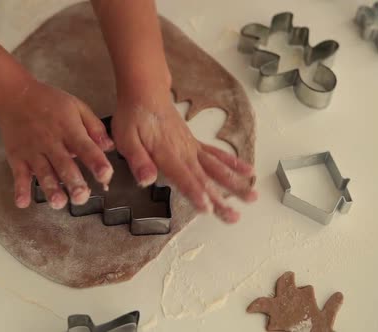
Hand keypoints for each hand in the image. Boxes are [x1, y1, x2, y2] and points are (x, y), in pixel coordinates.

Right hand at [0, 79, 114, 209]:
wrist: (14, 96)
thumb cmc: (49, 102)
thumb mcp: (76, 106)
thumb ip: (94, 127)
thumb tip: (110, 147)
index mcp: (69, 129)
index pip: (85, 147)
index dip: (96, 161)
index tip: (106, 174)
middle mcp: (51, 142)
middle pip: (64, 165)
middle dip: (73, 182)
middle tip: (82, 197)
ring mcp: (32, 151)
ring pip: (43, 173)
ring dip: (50, 189)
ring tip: (59, 203)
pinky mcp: (17, 157)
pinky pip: (18, 175)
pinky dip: (20, 189)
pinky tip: (22, 203)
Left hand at [112, 87, 256, 222]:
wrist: (145, 92)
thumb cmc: (134, 116)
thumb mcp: (126, 139)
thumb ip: (138, 161)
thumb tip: (146, 180)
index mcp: (166, 154)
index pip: (183, 177)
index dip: (195, 193)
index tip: (208, 208)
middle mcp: (184, 152)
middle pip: (204, 179)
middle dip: (220, 199)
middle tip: (234, 216)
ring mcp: (192, 148)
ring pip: (216, 168)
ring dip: (234, 184)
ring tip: (251, 197)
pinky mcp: (195, 144)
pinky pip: (217, 155)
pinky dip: (233, 163)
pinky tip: (248, 172)